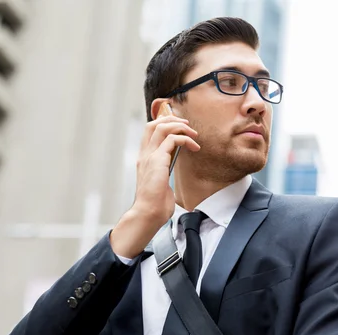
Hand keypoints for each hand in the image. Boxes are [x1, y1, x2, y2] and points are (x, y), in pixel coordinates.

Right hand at [110, 115, 199, 257]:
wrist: (148, 213)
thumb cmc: (155, 204)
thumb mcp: (161, 183)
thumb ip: (164, 173)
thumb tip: (172, 171)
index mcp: (144, 159)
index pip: (149, 132)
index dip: (163, 124)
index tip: (179, 127)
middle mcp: (145, 155)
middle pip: (153, 124)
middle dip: (171, 119)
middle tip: (187, 124)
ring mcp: (149, 156)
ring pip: (162, 127)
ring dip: (180, 126)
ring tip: (193, 134)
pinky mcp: (157, 160)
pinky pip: (172, 139)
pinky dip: (185, 139)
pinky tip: (194, 147)